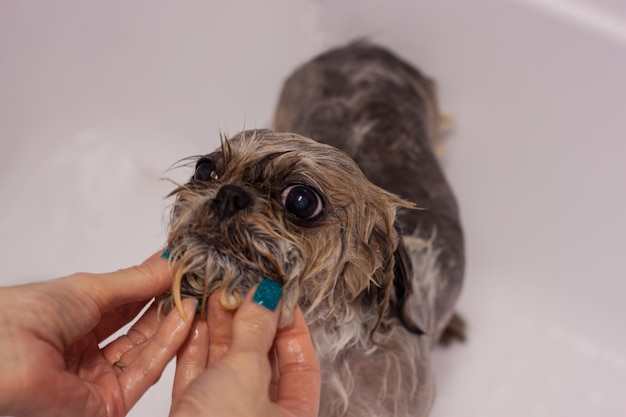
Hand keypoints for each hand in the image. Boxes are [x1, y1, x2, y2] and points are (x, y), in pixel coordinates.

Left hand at [0, 252, 195, 416]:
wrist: (3, 361)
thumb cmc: (27, 317)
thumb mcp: (90, 289)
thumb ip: (137, 280)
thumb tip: (170, 261)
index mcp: (74, 321)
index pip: (125, 304)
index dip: (154, 285)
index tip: (184, 267)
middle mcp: (86, 351)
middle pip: (139, 328)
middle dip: (168, 304)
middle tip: (197, 282)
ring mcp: (98, 379)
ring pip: (147, 351)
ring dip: (174, 323)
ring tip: (197, 297)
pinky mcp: (109, 404)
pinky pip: (145, 372)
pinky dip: (169, 345)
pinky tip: (185, 320)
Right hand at [170, 280, 320, 416]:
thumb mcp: (246, 375)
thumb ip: (256, 331)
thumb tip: (267, 296)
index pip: (301, 361)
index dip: (290, 324)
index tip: (278, 293)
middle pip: (261, 360)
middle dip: (249, 321)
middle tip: (239, 287)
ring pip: (227, 366)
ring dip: (219, 329)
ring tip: (215, 294)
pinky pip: (199, 378)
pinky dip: (195, 349)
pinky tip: (193, 320)